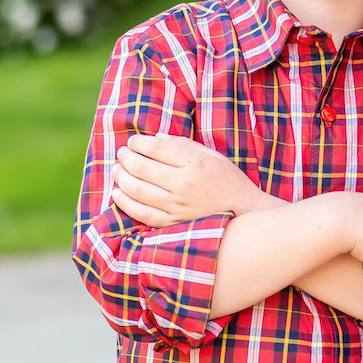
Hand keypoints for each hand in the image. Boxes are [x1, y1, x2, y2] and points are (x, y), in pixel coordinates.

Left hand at [111, 134, 279, 226]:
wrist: (246, 215)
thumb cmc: (230, 182)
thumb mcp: (213, 157)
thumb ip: (185, 145)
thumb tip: (156, 138)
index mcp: (195, 163)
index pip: (156, 148)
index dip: (138, 142)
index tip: (133, 142)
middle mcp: (184, 184)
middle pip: (142, 167)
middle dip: (126, 157)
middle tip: (121, 154)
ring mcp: (178, 206)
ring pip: (137, 190)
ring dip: (121, 178)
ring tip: (117, 170)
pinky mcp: (174, 224)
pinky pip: (142, 214)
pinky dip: (126, 203)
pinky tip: (117, 194)